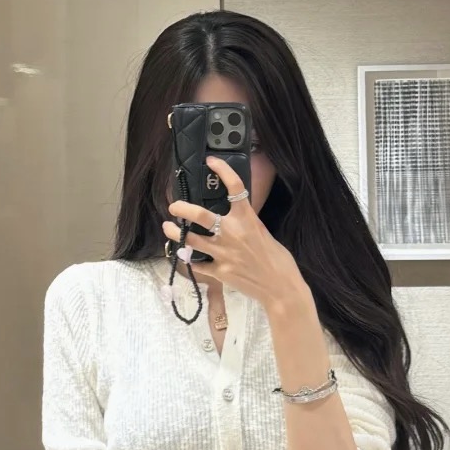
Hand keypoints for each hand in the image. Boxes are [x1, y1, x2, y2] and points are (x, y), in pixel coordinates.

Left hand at [164, 157, 302, 307]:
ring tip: (168, 229)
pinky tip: (185, 257)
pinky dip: (190, 261)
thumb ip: (245, 224)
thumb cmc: (278, 260)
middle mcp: (232, 233)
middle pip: (200, 215)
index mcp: (247, 219)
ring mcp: (224, 254)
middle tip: (173, 206)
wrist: (281, 288)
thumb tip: (232, 217)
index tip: (211, 161)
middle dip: (182, 208)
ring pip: (191, 240)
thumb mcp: (263, 233)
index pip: (234, 187)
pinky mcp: (220, 272)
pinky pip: (198, 264)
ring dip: (176, 233)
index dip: (222, 170)